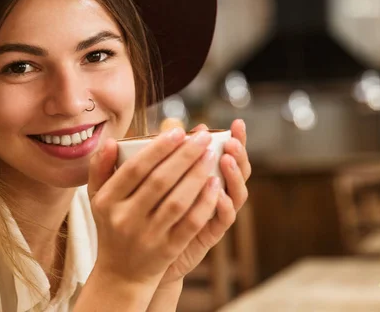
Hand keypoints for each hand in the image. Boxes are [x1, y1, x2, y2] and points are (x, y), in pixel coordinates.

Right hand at [87, 128, 220, 289]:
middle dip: (184, 156)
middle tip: (202, 137)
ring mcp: (147, 236)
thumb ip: (100, 167)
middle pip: (159, 181)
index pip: (135, 168)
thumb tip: (112, 141)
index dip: (158, 148)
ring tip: (211, 155)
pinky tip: (215, 184)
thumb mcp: (97, 197)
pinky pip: (190, 223)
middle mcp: (125, 219)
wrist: (121, 273)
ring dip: (197, 175)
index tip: (178, 131)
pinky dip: (204, 202)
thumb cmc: (111, 225)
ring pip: (177, 201)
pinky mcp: (167, 250)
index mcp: (106, 201)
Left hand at [158, 119, 250, 285]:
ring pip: (237, 194)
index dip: (237, 139)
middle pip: (238, 171)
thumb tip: (174, 127)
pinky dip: (223, 206)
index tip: (237, 123)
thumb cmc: (146, 210)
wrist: (140, 255)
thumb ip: (166, 155)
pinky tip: (218, 193)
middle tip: (232, 140)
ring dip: (234, 176)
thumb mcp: (152, 179)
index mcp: (205, 176)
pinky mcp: (209, 235)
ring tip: (226, 160)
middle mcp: (214, 193)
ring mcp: (214, 214)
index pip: (228, 153)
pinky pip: (223, 220)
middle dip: (239, 153)